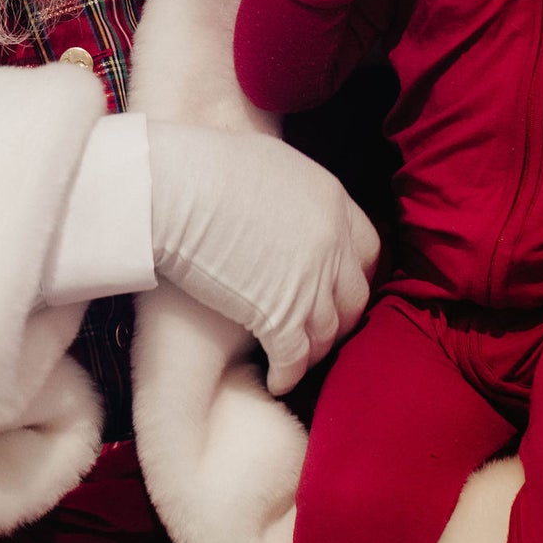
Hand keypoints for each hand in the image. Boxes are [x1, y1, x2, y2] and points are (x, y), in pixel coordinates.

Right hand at [148, 123, 378, 395]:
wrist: (175, 188)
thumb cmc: (202, 166)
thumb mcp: (267, 161)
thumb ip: (289, 189)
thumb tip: (277, 199)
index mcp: (332, 201)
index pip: (367, 248)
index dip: (353, 273)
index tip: (337, 288)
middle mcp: (331, 244)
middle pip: (355, 296)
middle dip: (340, 318)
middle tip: (321, 331)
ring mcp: (310, 282)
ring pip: (328, 333)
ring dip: (314, 352)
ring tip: (295, 362)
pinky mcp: (281, 316)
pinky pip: (296, 358)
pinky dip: (288, 374)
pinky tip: (277, 381)